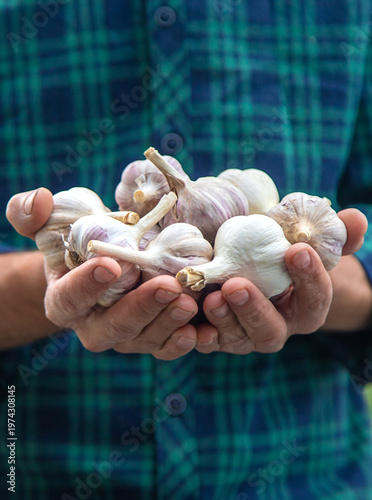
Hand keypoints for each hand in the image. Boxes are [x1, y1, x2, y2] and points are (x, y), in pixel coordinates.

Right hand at [6, 188, 197, 358]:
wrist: (103, 264)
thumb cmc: (76, 242)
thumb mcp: (50, 224)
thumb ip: (33, 213)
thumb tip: (41, 199)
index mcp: (64, 301)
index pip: (68, 300)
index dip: (86, 286)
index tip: (111, 264)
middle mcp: (93, 325)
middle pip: (113, 327)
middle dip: (140, 308)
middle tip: (166, 285)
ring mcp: (125, 335)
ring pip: (144, 339)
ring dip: (167, 323)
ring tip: (189, 301)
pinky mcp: (151, 337)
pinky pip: (166, 347)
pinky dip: (184, 341)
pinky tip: (202, 330)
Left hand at [195, 208, 368, 354]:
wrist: (257, 271)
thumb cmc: (284, 256)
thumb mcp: (308, 244)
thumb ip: (333, 235)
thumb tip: (355, 218)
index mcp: (306, 307)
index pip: (314, 298)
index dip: (310, 277)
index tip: (297, 250)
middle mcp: (279, 327)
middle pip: (271, 331)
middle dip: (255, 310)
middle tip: (237, 286)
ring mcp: (248, 335)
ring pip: (239, 339)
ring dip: (225, 320)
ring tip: (213, 297)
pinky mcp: (221, 337)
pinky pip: (210, 344)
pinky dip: (201, 337)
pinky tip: (192, 324)